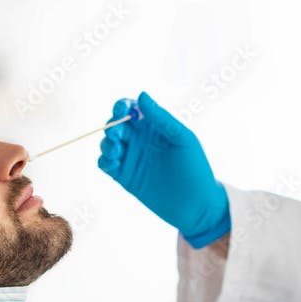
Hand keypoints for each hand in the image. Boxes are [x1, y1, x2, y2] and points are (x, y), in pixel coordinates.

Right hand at [98, 91, 230, 247]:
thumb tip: (141, 95)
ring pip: (108, 144)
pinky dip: (104, 160)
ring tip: (118, 151)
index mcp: (155, 127)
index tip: (120, 111)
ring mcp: (132, 159)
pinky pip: (106, 164)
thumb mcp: (182, 139)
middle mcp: (141, 140)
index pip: (131, 109)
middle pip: (115, 125)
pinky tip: (113, 163)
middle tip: (117, 135)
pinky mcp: (124, 177)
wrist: (196, 206)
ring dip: (106, 143)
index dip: (122, 106)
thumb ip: (162, 118)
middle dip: (112, 126)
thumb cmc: (196, 169)